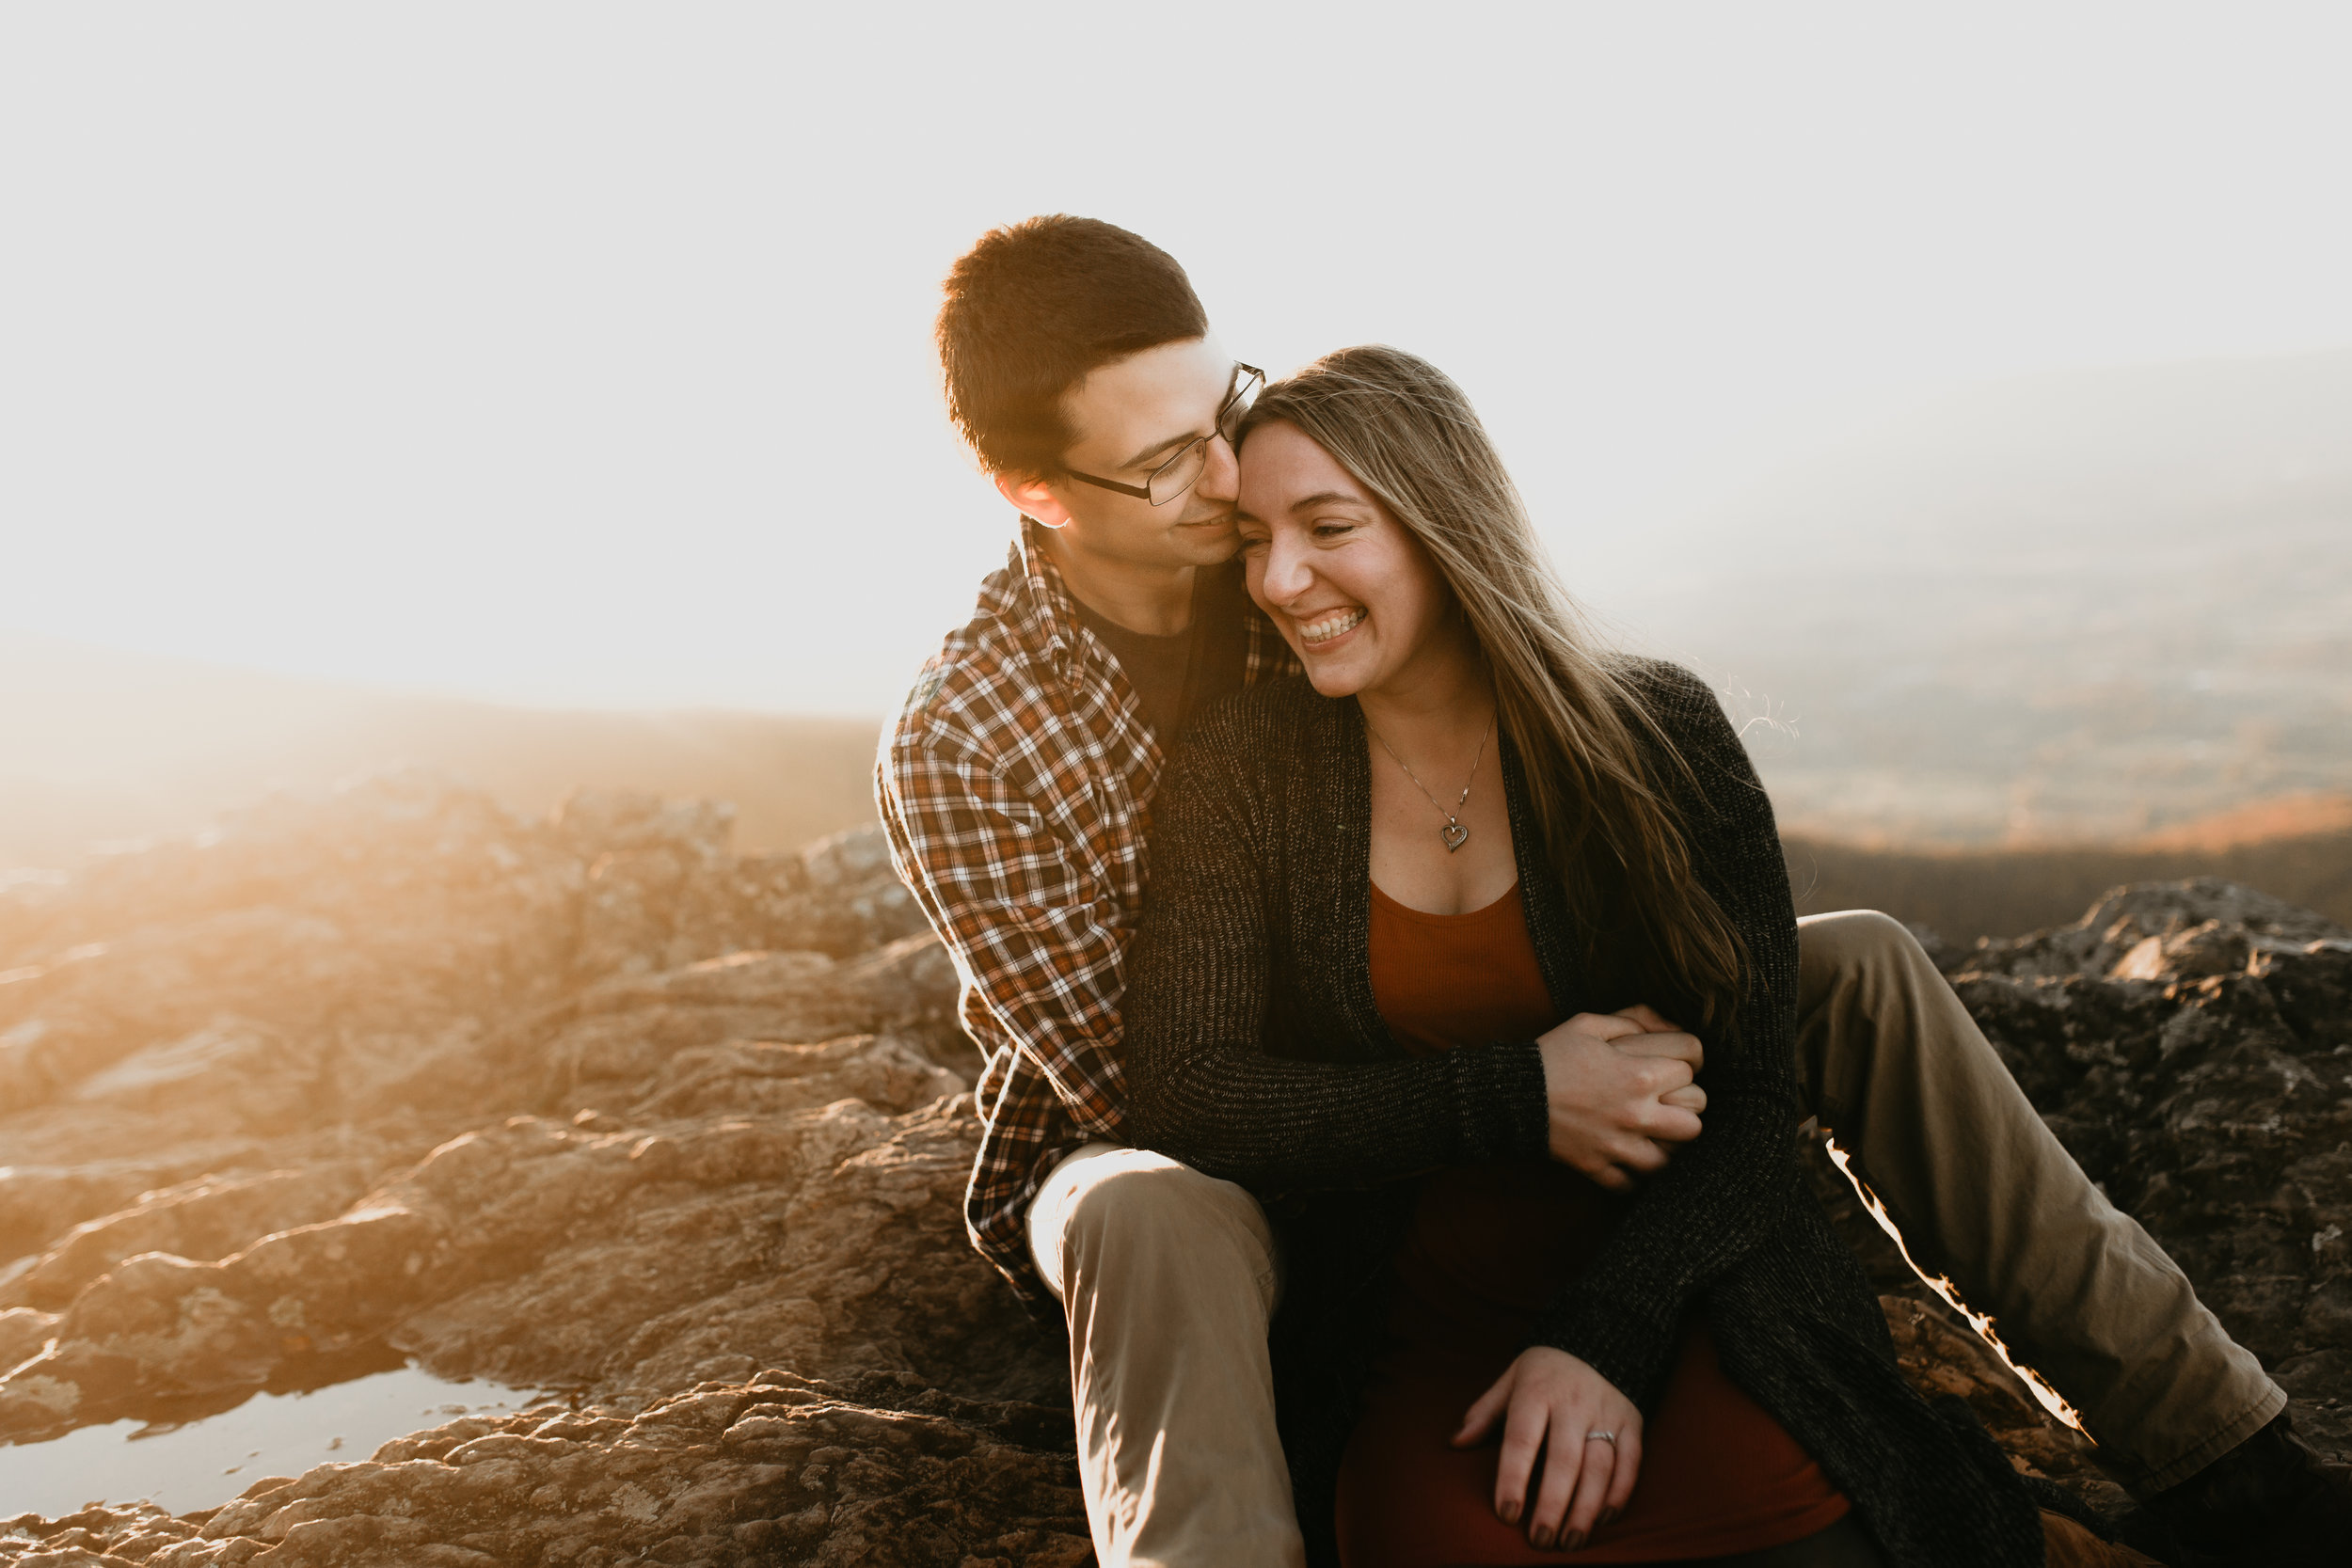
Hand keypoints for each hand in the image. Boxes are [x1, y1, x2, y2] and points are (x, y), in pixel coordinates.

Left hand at [1454, 1346, 1643, 1551]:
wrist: (1601, 1334)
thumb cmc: (1546, 1367)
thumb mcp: (1511, 1378)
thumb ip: (1485, 1412)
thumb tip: (1456, 1443)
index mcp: (1537, 1392)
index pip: (1522, 1439)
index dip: (1512, 1478)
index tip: (1506, 1513)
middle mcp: (1573, 1403)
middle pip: (1564, 1461)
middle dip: (1552, 1505)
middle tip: (1540, 1540)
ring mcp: (1606, 1413)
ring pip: (1599, 1467)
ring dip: (1586, 1509)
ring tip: (1570, 1541)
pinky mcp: (1632, 1422)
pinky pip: (1630, 1462)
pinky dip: (1620, 1492)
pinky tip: (1604, 1518)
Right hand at [1535, 1007, 1705, 1190]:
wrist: (1510, 1095)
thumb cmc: (1552, 1055)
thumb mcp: (1589, 1024)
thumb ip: (1635, 1019)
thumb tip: (1670, 1027)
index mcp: (1639, 1074)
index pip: (1693, 1065)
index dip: (1688, 1059)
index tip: (1675, 1062)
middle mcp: (1636, 1113)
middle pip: (1695, 1120)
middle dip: (1687, 1106)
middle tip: (1667, 1099)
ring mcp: (1618, 1145)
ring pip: (1672, 1158)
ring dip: (1665, 1144)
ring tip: (1651, 1131)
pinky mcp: (1598, 1167)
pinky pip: (1632, 1183)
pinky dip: (1632, 1173)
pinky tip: (1625, 1154)